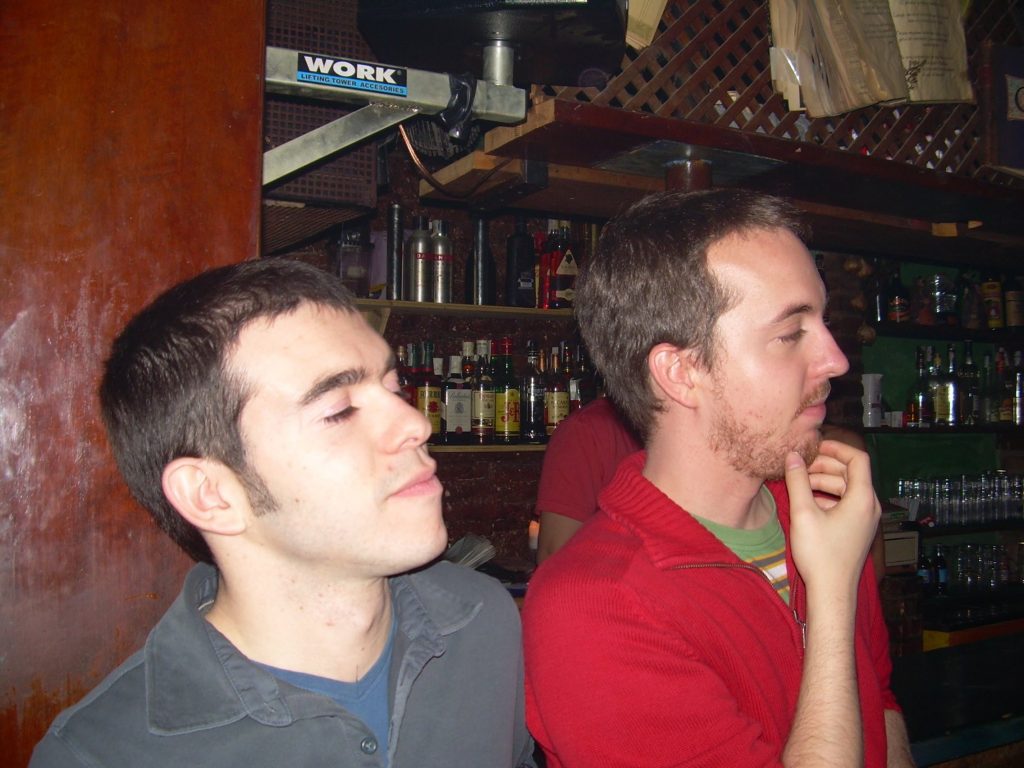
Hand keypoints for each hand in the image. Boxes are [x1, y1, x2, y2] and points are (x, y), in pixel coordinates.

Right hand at [784, 440, 879, 596]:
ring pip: (846, 489)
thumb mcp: (803, 514)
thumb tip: (792, 456)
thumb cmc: (820, 554)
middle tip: (799, 465)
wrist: (832, 592)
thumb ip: (797, 481)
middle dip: (824, 466)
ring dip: (823, 482)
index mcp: (862, 498)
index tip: (814, 446)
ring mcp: (865, 520)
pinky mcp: (857, 530)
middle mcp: (869, 506)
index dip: (836, 448)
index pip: (857, 459)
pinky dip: (827, 497)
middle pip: (850, 473)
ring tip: (798, 484)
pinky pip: (845, 503)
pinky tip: (807, 503)